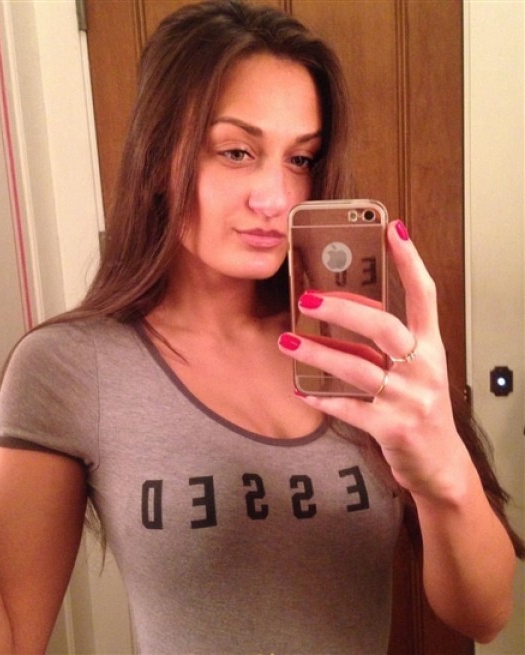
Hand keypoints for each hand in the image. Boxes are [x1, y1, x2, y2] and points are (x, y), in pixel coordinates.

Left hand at [278, 221, 470, 499]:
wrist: (440, 464)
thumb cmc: (420, 406)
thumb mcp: (415, 369)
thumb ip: (388, 343)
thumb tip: (343, 312)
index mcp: (429, 347)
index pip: (424, 295)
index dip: (410, 261)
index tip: (392, 230)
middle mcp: (423, 367)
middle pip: (384, 328)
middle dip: (344, 310)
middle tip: (307, 301)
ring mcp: (410, 398)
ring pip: (359, 368)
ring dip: (319, 354)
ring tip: (287, 343)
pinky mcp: (393, 428)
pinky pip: (351, 409)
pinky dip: (323, 399)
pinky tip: (300, 391)